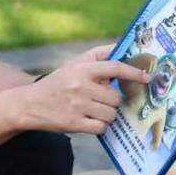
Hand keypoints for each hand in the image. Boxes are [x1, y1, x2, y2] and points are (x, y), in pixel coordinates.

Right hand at [2, 44, 148, 135]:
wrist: (30, 104)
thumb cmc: (58, 82)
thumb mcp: (75, 64)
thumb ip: (98, 54)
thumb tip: (123, 46)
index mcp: (82, 69)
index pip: (115, 67)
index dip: (134, 72)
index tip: (146, 78)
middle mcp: (80, 86)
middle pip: (115, 97)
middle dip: (112, 101)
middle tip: (100, 100)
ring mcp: (77, 106)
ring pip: (110, 114)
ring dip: (106, 115)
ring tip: (93, 110)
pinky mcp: (74, 124)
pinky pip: (101, 128)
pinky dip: (99, 127)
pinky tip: (88, 121)